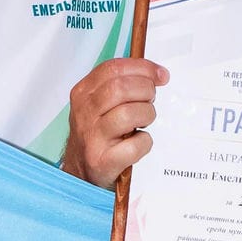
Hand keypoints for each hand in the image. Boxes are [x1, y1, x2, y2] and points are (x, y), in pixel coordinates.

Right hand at [62, 57, 167, 185]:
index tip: (160, 75)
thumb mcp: (99, 104)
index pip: (113, 68)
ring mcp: (92, 138)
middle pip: (121, 88)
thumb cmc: (97, 134)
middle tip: (150, 101)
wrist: (81, 173)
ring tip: (144, 122)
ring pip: (129, 113)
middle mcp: (84, 113)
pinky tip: (138, 142)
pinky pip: (135, 145)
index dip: (142, 68)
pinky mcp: (103, 161)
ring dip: (147, 115)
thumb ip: (121, 85)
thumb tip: (157, 74)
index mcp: (83, 93)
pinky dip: (145, 142)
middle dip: (145, 91)